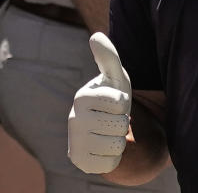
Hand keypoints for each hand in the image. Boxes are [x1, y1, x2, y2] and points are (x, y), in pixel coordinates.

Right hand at [68, 32, 131, 173]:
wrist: (101, 130)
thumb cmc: (111, 99)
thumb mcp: (115, 78)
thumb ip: (109, 57)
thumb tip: (96, 35)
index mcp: (82, 97)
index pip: (119, 102)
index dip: (123, 103)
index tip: (114, 102)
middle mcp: (73, 119)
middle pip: (119, 125)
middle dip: (122, 123)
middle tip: (112, 119)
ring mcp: (75, 142)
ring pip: (117, 145)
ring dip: (119, 140)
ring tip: (109, 133)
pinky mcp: (80, 162)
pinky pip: (111, 163)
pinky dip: (113, 157)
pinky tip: (104, 148)